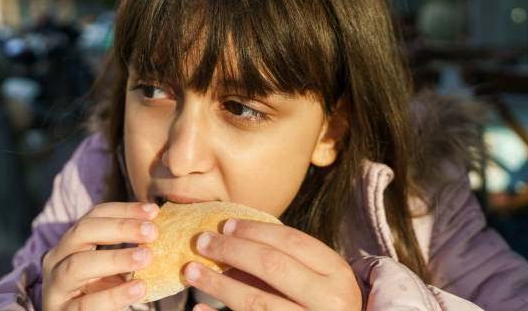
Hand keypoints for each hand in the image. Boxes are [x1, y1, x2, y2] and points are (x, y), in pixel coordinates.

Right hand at [41, 202, 158, 309]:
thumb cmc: (99, 293)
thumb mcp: (113, 269)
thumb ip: (130, 251)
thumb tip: (164, 231)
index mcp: (71, 243)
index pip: (95, 216)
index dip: (124, 210)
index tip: (154, 210)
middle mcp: (56, 260)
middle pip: (82, 231)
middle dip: (120, 228)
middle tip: (152, 231)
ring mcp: (55, 287)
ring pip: (77, 265)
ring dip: (115, 258)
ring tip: (146, 257)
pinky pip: (86, 304)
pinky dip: (114, 295)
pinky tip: (139, 288)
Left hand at [183, 219, 361, 310]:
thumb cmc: (322, 304)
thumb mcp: (317, 280)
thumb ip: (281, 262)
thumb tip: (227, 244)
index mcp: (337, 273)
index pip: (291, 240)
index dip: (255, 229)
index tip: (226, 224)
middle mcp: (329, 300)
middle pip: (271, 265)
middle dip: (231, 250)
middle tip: (202, 242)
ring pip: (255, 302)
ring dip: (217, 284)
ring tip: (190, 271)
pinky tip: (198, 309)